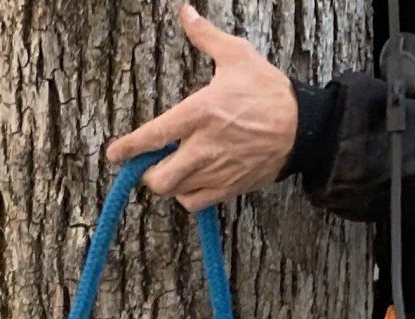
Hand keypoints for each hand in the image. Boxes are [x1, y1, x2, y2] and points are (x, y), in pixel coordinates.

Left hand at [107, 4, 298, 210]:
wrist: (300, 127)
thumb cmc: (267, 90)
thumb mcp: (236, 55)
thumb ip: (205, 37)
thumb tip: (186, 13)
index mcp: (200, 112)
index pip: (153, 136)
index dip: (128, 148)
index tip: (113, 155)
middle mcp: (204, 147)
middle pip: (158, 178)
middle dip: (148, 173)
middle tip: (152, 162)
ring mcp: (216, 171)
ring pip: (174, 192)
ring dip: (168, 183)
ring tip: (173, 169)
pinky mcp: (228, 187)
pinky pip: (194, 203)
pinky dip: (187, 196)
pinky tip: (191, 182)